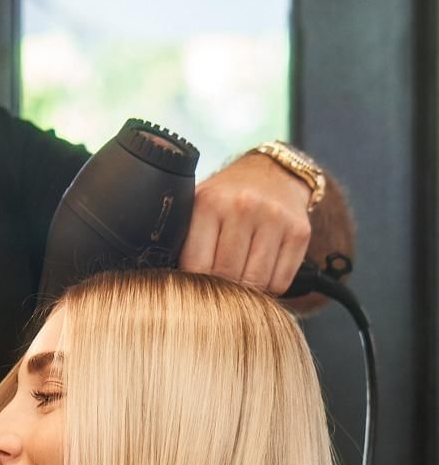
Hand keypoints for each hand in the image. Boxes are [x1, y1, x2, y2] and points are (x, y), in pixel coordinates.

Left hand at [179, 151, 312, 294]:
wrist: (272, 173)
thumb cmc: (226, 198)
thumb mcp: (196, 205)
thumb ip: (182, 237)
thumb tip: (166, 280)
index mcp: (209, 202)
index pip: (197, 266)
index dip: (195, 284)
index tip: (195, 287)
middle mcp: (243, 206)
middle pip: (228, 275)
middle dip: (222, 289)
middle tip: (219, 289)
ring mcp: (274, 219)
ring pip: (256, 282)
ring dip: (247, 291)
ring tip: (239, 281)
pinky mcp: (299, 232)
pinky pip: (281, 281)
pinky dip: (270, 287)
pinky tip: (261, 272)